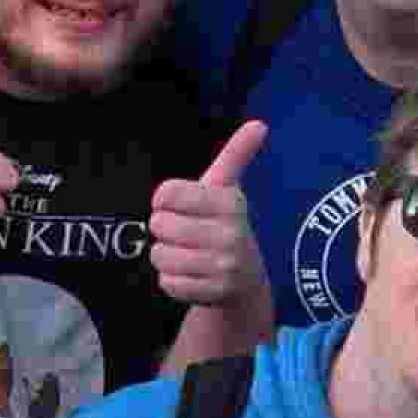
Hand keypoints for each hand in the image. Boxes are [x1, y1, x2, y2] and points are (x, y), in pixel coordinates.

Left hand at [149, 120, 269, 307]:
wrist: (245, 281)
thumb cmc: (224, 226)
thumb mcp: (228, 189)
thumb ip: (237, 154)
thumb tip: (259, 124)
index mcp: (230, 203)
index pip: (166, 194)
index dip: (164, 200)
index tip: (179, 206)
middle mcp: (231, 234)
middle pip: (159, 225)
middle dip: (165, 230)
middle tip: (186, 234)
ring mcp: (223, 266)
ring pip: (160, 255)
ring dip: (166, 256)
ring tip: (187, 255)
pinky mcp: (212, 293)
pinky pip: (167, 282)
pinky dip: (172, 280)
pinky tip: (191, 276)